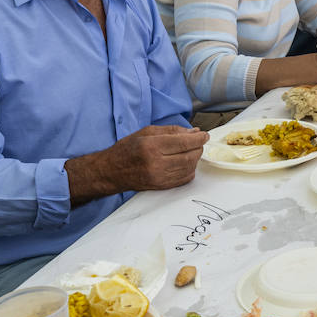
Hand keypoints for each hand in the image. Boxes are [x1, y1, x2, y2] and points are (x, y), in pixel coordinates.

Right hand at [72, 125, 207, 196]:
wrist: (112, 171)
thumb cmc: (127, 149)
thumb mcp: (146, 132)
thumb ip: (172, 131)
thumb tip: (193, 132)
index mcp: (151, 146)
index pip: (184, 142)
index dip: (198, 138)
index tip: (204, 135)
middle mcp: (156, 163)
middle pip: (190, 156)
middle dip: (198, 148)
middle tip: (198, 142)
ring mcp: (159, 177)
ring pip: (189, 168)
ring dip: (195, 158)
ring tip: (191, 151)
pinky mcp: (161, 186)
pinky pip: (185, 178)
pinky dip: (190, 170)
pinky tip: (185, 163)